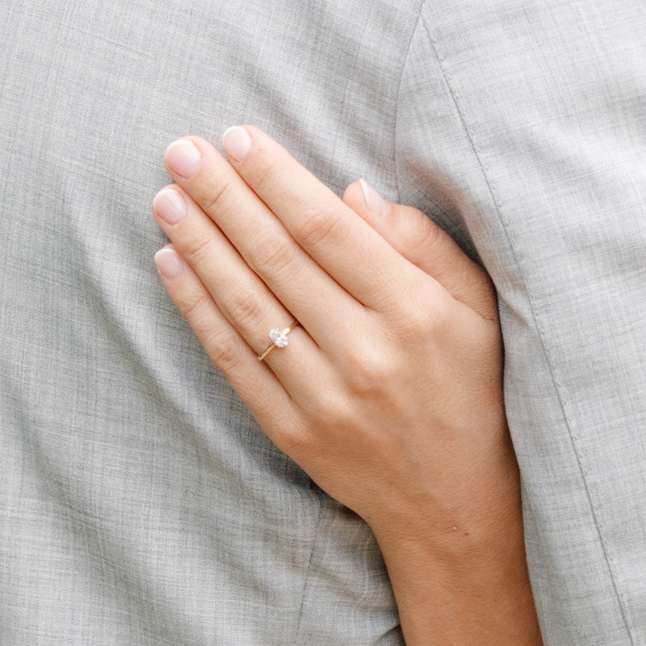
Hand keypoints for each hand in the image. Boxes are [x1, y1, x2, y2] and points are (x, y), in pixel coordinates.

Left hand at [152, 125, 517, 557]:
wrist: (458, 507)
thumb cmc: (474, 389)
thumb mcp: (479, 310)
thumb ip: (424, 246)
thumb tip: (354, 192)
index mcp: (413, 313)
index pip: (327, 230)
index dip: (277, 180)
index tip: (238, 139)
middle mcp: (364, 353)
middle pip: (277, 259)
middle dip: (223, 199)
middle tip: (182, 152)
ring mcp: (323, 397)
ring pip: (246, 306)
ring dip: (199, 246)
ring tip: (166, 197)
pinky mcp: (292, 431)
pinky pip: (233, 360)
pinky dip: (197, 310)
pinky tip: (171, 265)